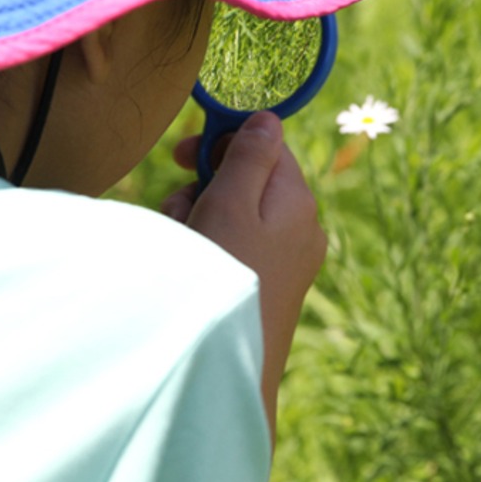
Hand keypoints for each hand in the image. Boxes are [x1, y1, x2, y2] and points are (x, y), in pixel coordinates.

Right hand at [161, 112, 326, 442]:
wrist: (229, 363)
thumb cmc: (225, 275)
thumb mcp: (231, 202)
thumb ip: (249, 156)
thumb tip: (268, 119)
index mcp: (298, 200)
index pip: (266, 145)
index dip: (223, 141)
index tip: (181, 154)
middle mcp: (301, 227)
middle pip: (247, 180)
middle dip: (205, 185)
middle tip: (178, 207)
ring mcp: (288, 260)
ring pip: (237, 214)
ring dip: (201, 216)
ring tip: (182, 243)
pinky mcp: (270, 287)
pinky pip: (238, 246)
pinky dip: (210, 245)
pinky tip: (191, 264)